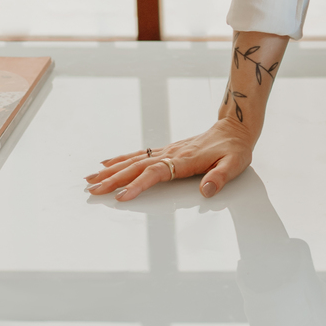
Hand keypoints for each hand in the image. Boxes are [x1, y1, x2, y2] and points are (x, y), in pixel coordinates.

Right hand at [85, 120, 252, 202]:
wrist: (235, 128)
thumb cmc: (235, 149)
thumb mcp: (234, 164)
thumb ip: (220, 177)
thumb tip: (206, 191)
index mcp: (185, 160)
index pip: (156, 173)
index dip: (138, 185)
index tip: (122, 197)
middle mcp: (171, 154)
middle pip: (136, 167)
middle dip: (113, 179)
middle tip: (93, 190)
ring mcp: (167, 151)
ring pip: (133, 160)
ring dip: (111, 170)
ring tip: (91, 179)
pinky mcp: (166, 150)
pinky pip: (138, 155)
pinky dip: (120, 159)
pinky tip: (107, 164)